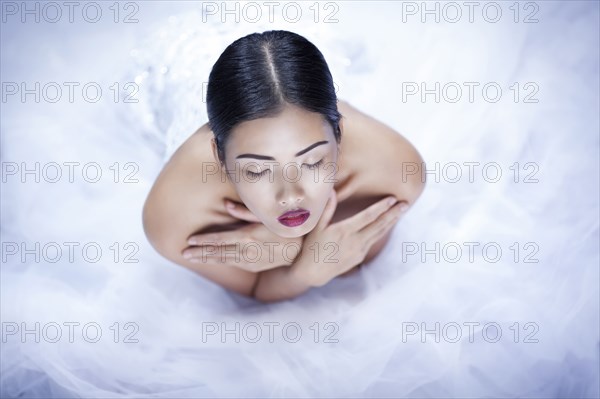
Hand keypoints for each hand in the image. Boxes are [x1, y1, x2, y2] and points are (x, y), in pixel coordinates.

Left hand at [182, 199, 301, 271]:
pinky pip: (232, 264)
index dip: (203, 240)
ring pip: (222, 260)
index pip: (219, 239)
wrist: (301, 250)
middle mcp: (246, 251)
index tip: (189, 239)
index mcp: (247, 237)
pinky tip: (211, 259)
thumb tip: (225, 204)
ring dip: (206, 259)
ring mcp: (249, 261)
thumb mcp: (266, 216)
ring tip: (191, 258)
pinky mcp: (253, 267)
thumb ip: (244, 211)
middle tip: (182, 253)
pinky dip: (220, 261)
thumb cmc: (284, 228)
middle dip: (198, 253)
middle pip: (216, 253)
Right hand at [291, 190, 407, 286]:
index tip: (392, 199)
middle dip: (393, 213)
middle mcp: (355, 241)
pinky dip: (382, 231)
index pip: (368, 216)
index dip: (381, 207)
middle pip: (379, 225)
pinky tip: (386, 224)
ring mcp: (359, 250)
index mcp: (344, 231)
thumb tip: (332, 191)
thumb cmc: (312, 247)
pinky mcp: (360, 257)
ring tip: (401, 212)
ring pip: (379, 233)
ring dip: (391, 222)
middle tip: (406, 203)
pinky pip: (373, 241)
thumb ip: (327, 209)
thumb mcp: (316, 227)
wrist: (313, 272)